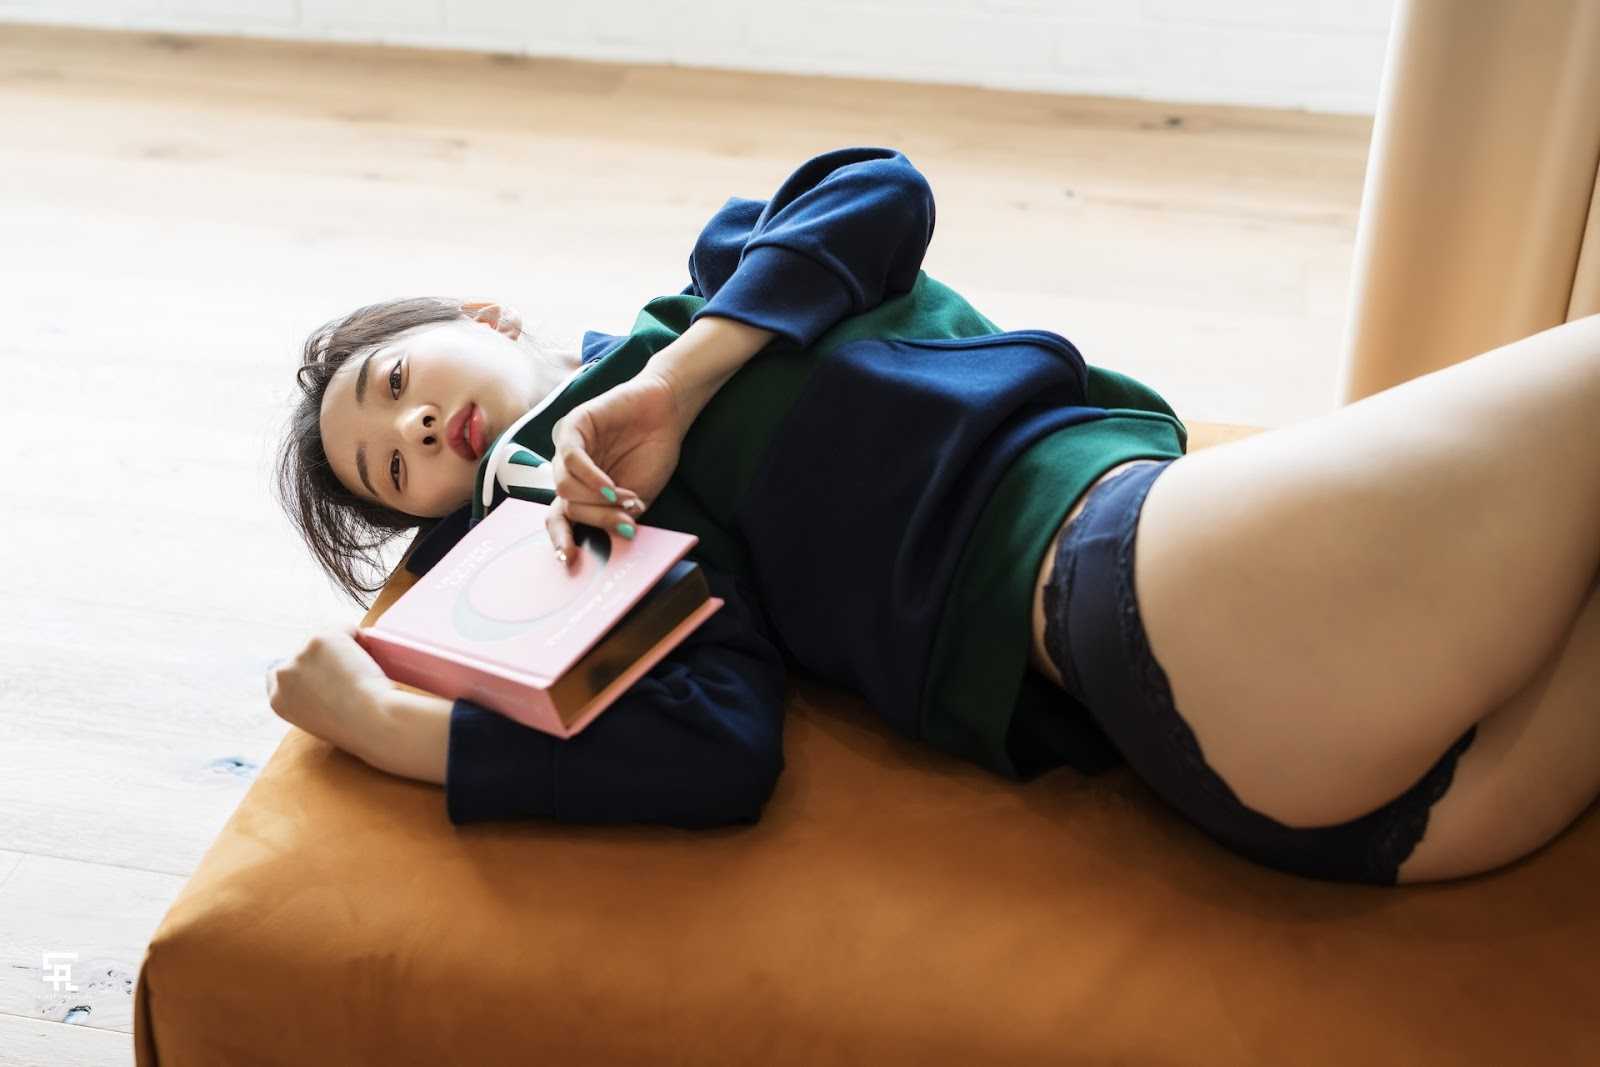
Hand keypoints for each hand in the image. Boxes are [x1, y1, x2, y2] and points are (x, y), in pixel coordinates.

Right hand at [265, 626, 393, 765]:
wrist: (370, 721)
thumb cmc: (358, 727)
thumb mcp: (320, 719)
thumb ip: (311, 698)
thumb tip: (323, 677)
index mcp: (278, 700)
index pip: (279, 672)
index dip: (306, 668)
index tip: (326, 673)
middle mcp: (282, 675)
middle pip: (306, 650)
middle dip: (329, 656)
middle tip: (352, 675)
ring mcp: (299, 655)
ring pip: (327, 636)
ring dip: (345, 647)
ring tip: (362, 672)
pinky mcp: (320, 639)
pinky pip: (346, 627)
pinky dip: (361, 639)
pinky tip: (368, 660)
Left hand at [546, 371, 687, 562]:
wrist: (667, 413)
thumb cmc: (653, 453)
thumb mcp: (637, 497)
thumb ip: (618, 516)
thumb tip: (611, 540)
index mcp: (581, 491)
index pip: (558, 518)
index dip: (561, 539)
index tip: (570, 559)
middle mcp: (569, 472)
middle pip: (566, 506)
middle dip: (597, 519)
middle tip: (625, 523)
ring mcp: (568, 449)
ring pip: (565, 487)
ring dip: (597, 500)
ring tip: (625, 498)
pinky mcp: (574, 426)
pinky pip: (572, 459)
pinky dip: (591, 478)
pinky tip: (610, 487)